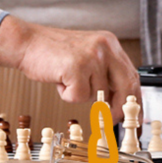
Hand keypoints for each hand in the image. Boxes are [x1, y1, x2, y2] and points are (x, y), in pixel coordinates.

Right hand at [0, 17, 140, 106]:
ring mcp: (92, 57)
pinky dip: (67, 95)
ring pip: (99, 95)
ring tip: (67, 80)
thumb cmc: (53, 53)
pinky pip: (79, 97)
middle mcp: (105, 47)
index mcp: (110, 43)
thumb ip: (105, 73)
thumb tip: (120, 102)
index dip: (135, 98)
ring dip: (81, 95)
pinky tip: (59, 80)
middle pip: (126, 86)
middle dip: (120, 108)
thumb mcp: (87, 56)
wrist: (27, 43)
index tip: (135, 115)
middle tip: (113, 119)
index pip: (132, 75)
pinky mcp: (77, 68)